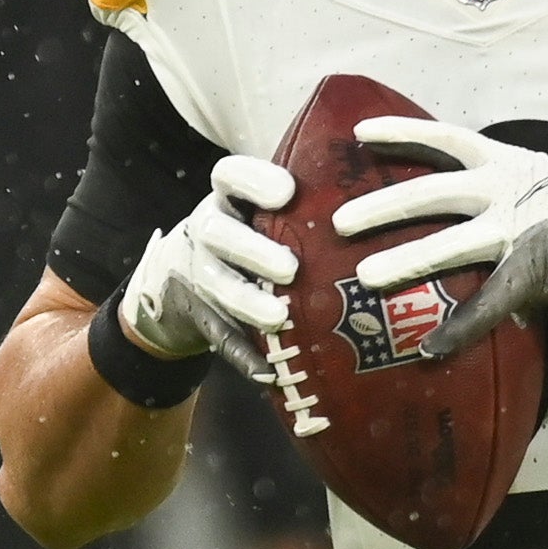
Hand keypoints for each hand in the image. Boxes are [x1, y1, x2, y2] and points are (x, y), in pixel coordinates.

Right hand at [120, 155, 299, 383]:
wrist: (174, 280)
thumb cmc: (246, 233)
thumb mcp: (256, 208)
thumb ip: (303, 199)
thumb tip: (373, 190)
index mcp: (226, 200)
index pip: (229, 176)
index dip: (252, 180)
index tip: (286, 192)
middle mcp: (207, 232)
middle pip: (219, 233)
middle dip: (252, 251)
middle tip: (289, 268)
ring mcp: (200, 275)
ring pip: (216, 286)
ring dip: (247, 303)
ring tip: (278, 318)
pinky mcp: (202, 318)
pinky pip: (221, 338)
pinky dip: (244, 357)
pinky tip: (268, 372)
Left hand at [331, 118, 547, 359]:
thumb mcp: (540, 181)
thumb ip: (499, 187)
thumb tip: (457, 197)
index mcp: (507, 161)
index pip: (445, 138)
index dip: (402, 132)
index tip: (358, 133)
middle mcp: (507, 187)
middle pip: (432, 192)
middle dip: (382, 206)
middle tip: (337, 222)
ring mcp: (519, 228)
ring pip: (449, 243)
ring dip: (405, 260)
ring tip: (366, 276)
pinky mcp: (535, 270)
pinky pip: (489, 302)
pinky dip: (460, 326)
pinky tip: (431, 346)